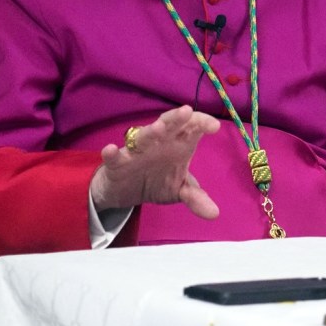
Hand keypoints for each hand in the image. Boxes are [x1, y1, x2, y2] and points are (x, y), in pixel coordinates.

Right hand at [91, 106, 220, 218]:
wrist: (124, 192)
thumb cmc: (156, 181)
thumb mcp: (178, 190)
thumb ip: (196, 198)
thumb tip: (214, 213)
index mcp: (177, 145)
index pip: (190, 128)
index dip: (201, 123)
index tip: (214, 126)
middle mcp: (158, 143)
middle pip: (168, 126)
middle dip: (177, 119)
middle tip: (187, 112)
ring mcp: (136, 151)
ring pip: (142, 137)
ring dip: (150, 132)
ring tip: (159, 128)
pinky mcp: (116, 163)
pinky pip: (113, 157)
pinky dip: (111, 153)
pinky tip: (110, 150)